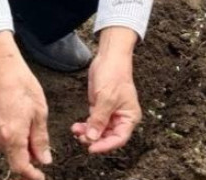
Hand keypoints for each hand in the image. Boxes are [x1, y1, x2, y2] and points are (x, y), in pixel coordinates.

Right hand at [0, 33, 50, 179]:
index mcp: (13, 137)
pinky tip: (27, 134)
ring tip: (39, 144)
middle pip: (15, 160)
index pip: (21, 166)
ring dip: (23, 152)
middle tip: (44, 160)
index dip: (31, 175)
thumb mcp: (40, 113)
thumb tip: (44, 159)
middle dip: (30, 163)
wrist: (3, 71)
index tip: (41, 177)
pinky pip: (5, 142)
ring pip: (10, 151)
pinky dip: (17, 143)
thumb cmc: (23, 87)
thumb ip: (40, 139)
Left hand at [72, 28, 140, 154]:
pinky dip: (85, 126)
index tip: (91, 148)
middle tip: (81, 138)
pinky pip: (93, 123)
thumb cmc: (114, 75)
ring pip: (98, 132)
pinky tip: (76, 126)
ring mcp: (110, 113)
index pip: (119, 139)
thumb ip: (99, 120)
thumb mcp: (106, 99)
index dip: (105, 145)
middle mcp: (121, 117)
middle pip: (108, 137)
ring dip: (87, 133)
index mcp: (129, 117)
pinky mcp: (100, 108)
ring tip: (76, 130)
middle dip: (94, 139)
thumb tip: (92, 139)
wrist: (109, 58)